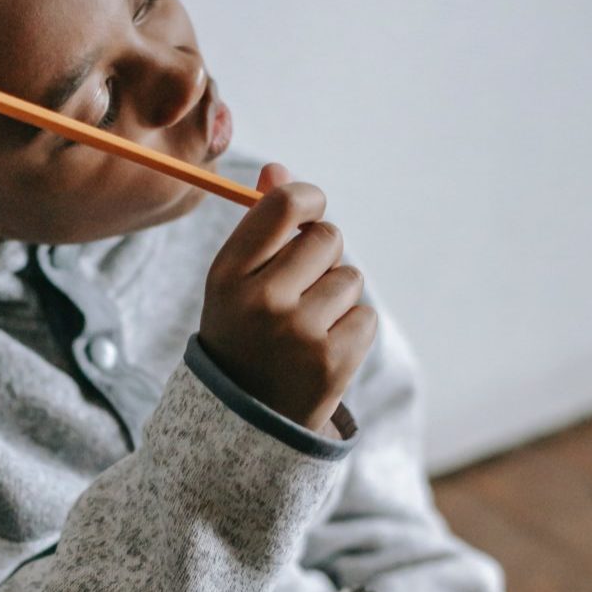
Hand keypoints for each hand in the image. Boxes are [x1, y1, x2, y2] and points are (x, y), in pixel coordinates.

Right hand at [199, 163, 377, 432]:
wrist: (244, 422)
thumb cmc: (243, 336)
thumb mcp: (235, 283)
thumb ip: (259, 227)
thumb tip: (278, 169)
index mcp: (226, 275)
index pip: (283, 206)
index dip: (308, 199)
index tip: (310, 209)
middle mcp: (261, 301)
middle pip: (327, 237)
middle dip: (323, 255)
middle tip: (301, 288)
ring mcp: (298, 333)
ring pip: (349, 278)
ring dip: (337, 297)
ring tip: (307, 327)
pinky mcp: (332, 362)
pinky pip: (365, 316)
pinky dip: (351, 330)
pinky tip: (322, 351)